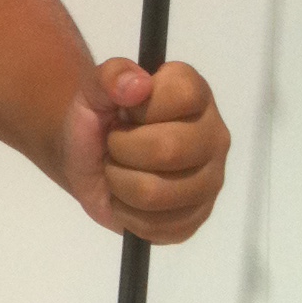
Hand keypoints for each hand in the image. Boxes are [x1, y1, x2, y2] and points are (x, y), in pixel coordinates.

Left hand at [61, 57, 230, 242]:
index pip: (181, 96)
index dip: (140, 107)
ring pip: (156, 193)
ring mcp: (211, 180)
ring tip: (119, 170)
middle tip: (115, 144)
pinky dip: (127, 213)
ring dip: (119, 182)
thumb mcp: (92, 89)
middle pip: (167, 149)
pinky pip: (156, 226)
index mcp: (195, 94)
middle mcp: (214, 135)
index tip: (126, 111)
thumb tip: (139, 84)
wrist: (87, 160)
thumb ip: (110, 76)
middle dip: (122, 149)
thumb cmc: (97, 119)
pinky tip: (127, 197)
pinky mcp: (197, 218)